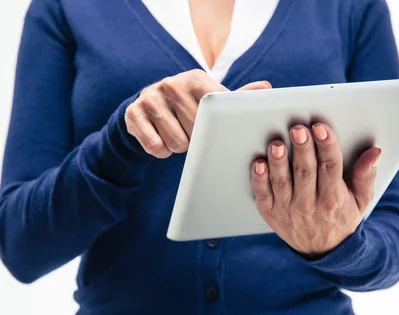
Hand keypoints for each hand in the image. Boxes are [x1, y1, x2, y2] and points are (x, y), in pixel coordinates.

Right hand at [125, 69, 270, 157]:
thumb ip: (236, 97)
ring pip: (176, 142)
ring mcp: (150, 98)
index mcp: (195, 78)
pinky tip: (161, 140)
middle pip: (196, 131)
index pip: (214, 111)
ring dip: (178, 147)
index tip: (214, 133)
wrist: (147, 105)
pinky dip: (161, 151)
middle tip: (191, 134)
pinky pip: (155, 147)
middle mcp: (171, 84)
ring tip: (177, 136)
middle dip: (196, 141)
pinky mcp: (133, 114)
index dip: (215, 129)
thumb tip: (266, 89)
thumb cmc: (188, 105)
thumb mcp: (210, 98)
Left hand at [251, 123, 381, 257]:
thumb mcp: (361, 200)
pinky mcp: (270, 212)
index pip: (331, 168)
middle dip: (302, 149)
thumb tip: (374, 152)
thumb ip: (366, 175)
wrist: (322, 250)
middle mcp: (309, 205)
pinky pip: (263, 195)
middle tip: (298, 129)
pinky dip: (259, 180)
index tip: (321, 128)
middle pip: (305, 172)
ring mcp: (287, 209)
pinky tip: (259, 164)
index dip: (327, 146)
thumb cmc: (341, 218)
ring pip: (282, 182)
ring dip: (278, 163)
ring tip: (277, 145)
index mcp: (333, 199)